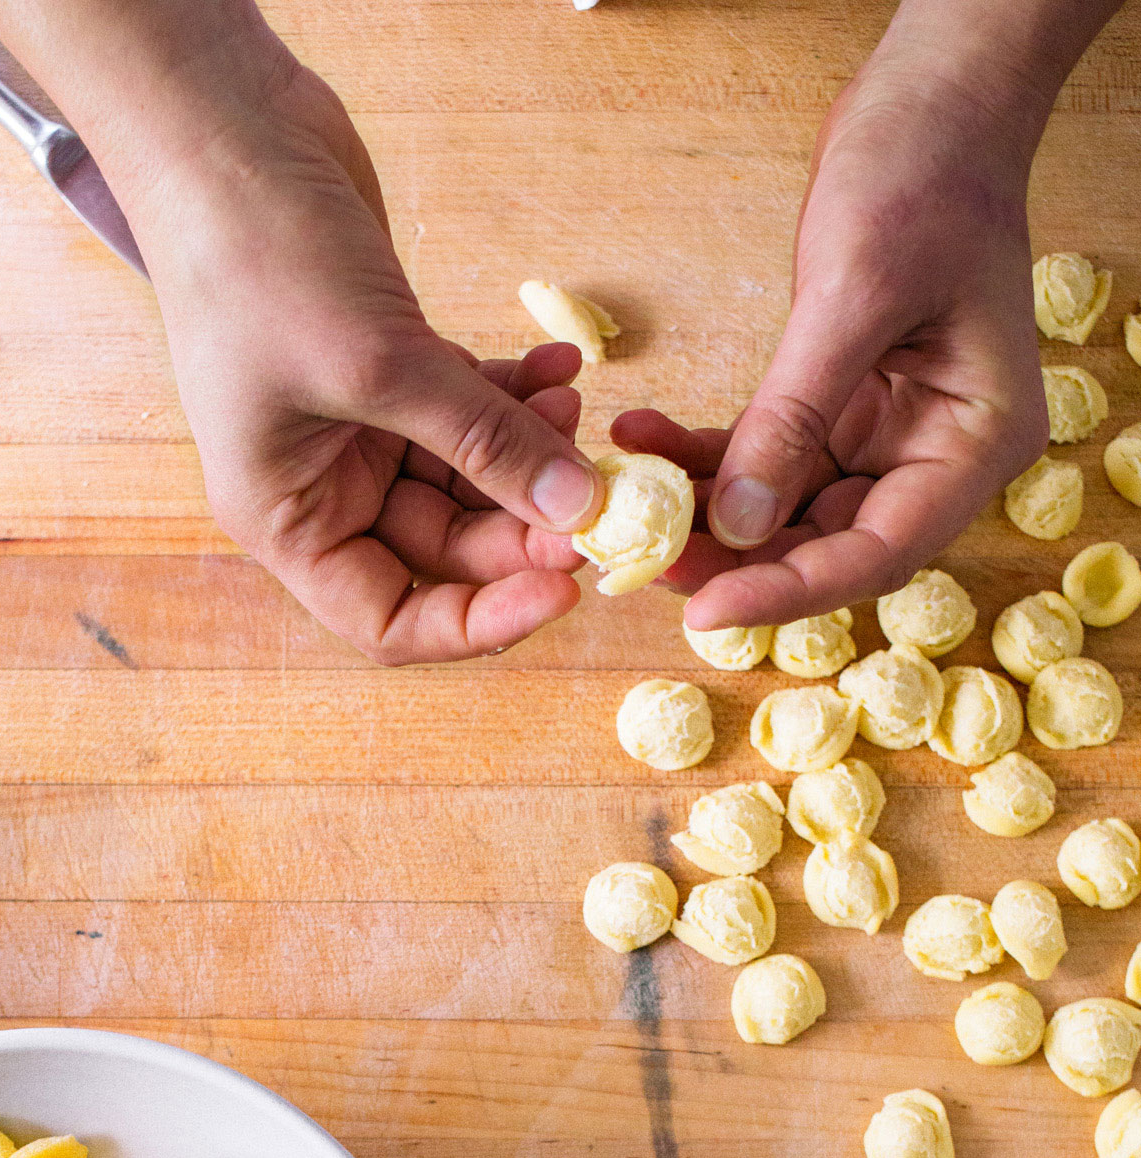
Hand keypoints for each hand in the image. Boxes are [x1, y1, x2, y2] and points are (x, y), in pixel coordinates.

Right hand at [0, 0, 604, 664]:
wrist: (223, 129)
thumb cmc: (255, 256)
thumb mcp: (378, 364)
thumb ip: (481, 441)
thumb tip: (577, 508)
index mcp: (288, 520)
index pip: (388, 621)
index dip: (475, 622)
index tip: (558, 587)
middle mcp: (321, 490)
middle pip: (444, 554)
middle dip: (522, 527)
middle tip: (595, 494)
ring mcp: (359, 431)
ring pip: (469, 483)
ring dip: (528, 458)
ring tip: (573, 412)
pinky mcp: (391, 372)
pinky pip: (470, 413)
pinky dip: (516, 398)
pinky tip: (561, 368)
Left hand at [637, 62, 1048, 632]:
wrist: (933, 104)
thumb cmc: (922, 179)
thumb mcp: (852, 297)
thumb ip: (794, 416)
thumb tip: (734, 523)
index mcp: (974, 443)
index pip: (877, 553)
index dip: (788, 590)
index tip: (704, 609)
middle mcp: (935, 455)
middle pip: (827, 545)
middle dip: (732, 558)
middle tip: (640, 557)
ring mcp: (886, 437)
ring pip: (785, 512)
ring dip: (704, 512)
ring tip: (627, 498)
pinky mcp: (839, 411)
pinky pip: (764, 458)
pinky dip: (704, 457)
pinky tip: (644, 436)